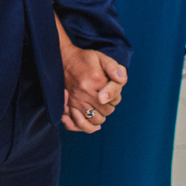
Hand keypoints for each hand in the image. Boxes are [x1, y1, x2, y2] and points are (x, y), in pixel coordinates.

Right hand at [55, 16, 125, 132]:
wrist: (63, 60)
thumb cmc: (85, 60)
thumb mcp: (101, 58)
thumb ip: (114, 67)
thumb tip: (121, 79)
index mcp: (96, 79)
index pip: (115, 98)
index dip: (116, 95)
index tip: (110, 88)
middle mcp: (85, 91)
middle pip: (107, 110)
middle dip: (110, 106)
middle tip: (105, 96)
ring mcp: (76, 100)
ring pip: (97, 119)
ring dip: (101, 115)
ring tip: (99, 106)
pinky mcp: (69, 105)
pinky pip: (81, 123)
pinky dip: (90, 127)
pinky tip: (95, 125)